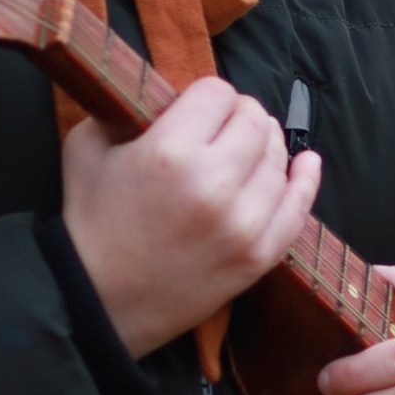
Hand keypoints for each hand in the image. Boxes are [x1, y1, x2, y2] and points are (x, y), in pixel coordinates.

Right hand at [62, 76, 320, 359]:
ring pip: (278, 159)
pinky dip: (305, 179)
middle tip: (225, 127)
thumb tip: (167, 93)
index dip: (209, 95)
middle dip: (241, 115)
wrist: (99, 301)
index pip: (218, 93)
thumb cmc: (91, 222)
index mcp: (170, 152)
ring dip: (265, 146)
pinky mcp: (258, 257)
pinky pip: (298, 208)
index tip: (200, 108)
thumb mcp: (88, 147)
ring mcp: (243, 224)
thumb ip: (127, 109)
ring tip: (248, 149)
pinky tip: (306, 163)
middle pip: (254, 122)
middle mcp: (214, 184)